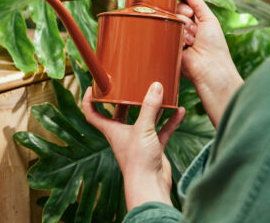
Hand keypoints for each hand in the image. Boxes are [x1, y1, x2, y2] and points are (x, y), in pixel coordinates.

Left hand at [82, 82, 185, 209]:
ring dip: (152, 107)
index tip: (95, 85)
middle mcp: (123, 134)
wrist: (150, 186)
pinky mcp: (154, 147)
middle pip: (121, 112)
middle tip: (132, 83)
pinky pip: (162, 130)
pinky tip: (180, 111)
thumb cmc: (138, 161)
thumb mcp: (143, 129)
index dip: (90, 99)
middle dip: (126, 98)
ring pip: (144, 119)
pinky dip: (170, 121)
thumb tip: (156, 86)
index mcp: (112, 129)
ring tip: (160, 92)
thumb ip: (150, 107)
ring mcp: (139, 140)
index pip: (92, 113)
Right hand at [178, 0, 242, 125]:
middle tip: (192, 29)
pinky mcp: (168, 49)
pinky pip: (164, 34)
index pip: (182, 7)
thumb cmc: (215, 47)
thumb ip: (198, 3)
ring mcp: (175, 39)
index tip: (190, 14)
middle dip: (183, 19)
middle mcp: (184, 31)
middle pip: (174, 13)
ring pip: (169, 23)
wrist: (209, 69)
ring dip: (181, 30)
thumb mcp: (209, 20)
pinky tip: (182, 45)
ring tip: (190, 41)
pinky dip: (174, 37)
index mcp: (195, 23)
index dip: (184, 8)